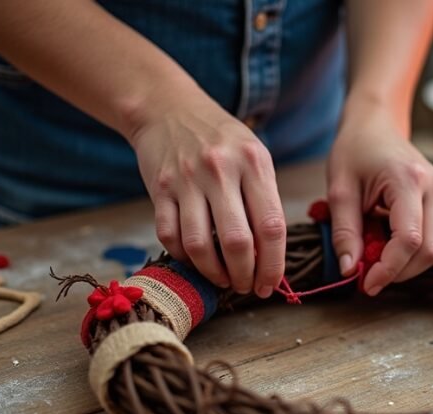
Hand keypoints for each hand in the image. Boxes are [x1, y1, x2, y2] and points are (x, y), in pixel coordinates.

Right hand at [129, 90, 285, 297]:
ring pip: (200, 245)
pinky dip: (183, 256)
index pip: (272, 227)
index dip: (273, 265)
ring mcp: (187, 179)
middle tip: (247, 287)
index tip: (270, 285)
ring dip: (213, 273)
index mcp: (254, 163)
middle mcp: (221, 170)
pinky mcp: (159, 188)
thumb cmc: (221, 138)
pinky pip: (169, 236)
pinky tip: (195, 259)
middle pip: (237, 242)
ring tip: (223, 279)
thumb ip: (265, 200)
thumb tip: (270, 256)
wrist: (167, 109)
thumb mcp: (254, 156)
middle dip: (245, 275)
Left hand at [326, 106, 432, 295]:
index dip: (389, 269)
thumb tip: (350, 270)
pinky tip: (410, 245)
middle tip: (372, 277)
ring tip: (384, 256)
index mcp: (408, 181)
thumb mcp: (339, 190)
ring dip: (414, 263)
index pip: (408, 240)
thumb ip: (345, 232)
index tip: (367, 284)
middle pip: (430, 249)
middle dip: (401, 272)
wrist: (375, 125)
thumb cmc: (355, 151)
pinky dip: (432, 248)